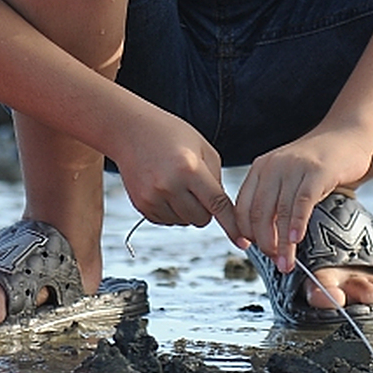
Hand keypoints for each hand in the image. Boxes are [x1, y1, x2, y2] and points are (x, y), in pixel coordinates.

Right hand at [108, 109, 242, 246]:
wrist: (130, 130)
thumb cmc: (169, 134)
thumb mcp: (202, 147)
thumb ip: (216, 178)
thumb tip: (222, 209)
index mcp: (189, 168)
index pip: (217, 204)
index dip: (232, 224)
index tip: (242, 241)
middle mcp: (169, 185)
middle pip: (202, 219)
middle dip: (206, 208)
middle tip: (197, 187)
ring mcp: (153, 197)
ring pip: (185, 222)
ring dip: (187, 210)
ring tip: (178, 183)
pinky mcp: (142, 205)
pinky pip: (167, 222)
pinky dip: (172, 211)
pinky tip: (165, 189)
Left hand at [235, 126, 372, 271]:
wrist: (347, 134)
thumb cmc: (318, 162)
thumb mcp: (288, 176)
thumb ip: (275, 200)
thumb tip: (266, 238)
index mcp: (260, 168)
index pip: (242, 207)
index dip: (245, 233)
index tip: (253, 252)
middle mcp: (272, 166)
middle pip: (258, 212)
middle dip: (264, 243)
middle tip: (275, 262)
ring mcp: (294, 167)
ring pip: (280, 211)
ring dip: (283, 243)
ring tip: (287, 263)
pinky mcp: (316, 171)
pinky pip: (302, 201)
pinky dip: (297, 223)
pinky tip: (297, 239)